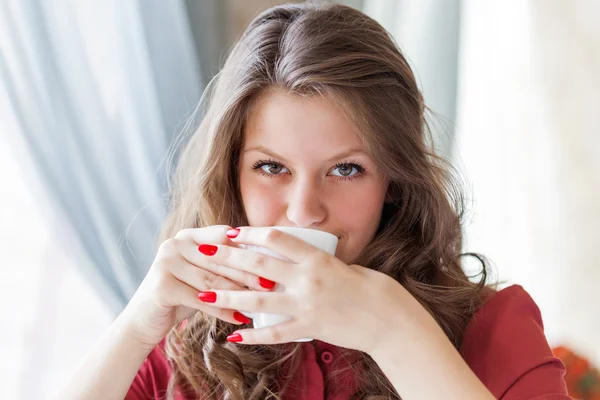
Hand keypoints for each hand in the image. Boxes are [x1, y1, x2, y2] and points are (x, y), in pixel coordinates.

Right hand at [122, 226, 273, 348]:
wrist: (143, 321)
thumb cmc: (180, 295)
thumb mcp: (201, 274)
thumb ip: (222, 263)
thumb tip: (263, 261)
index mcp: (186, 235)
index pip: (223, 236)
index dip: (248, 247)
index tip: (271, 259)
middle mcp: (174, 244)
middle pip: (220, 259)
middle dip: (248, 272)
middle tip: (271, 284)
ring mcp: (165, 263)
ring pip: (212, 280)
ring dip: (239, 293)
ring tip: (260, 302)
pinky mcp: (162, 286)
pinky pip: (202, 300)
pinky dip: (223, 310)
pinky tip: (241, 317)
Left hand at [193, 227, 434, 353]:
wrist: (390, 320)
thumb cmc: (371, 288)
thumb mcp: (344, 265)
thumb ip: (316, 261)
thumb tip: (292, 256)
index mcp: (317, 258)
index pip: (275, 238)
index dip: (249, 234)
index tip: (230, 232)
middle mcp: (308, 279)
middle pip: (258, 264)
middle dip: (227, 257)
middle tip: (203, 251)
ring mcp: (306, 305)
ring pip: (257, 299)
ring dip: (228, 295)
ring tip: (204, 293)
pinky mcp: (309, 328)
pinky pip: (274, 333)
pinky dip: (252, 334)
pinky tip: (233, 335)